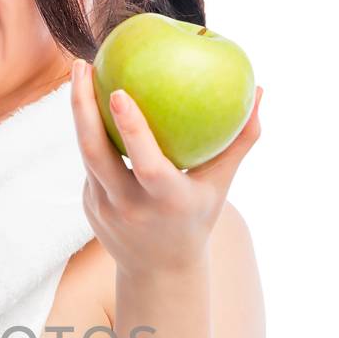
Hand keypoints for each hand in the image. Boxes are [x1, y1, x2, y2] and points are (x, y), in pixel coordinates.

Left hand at [68, 59, 262, 274]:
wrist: (159, 272)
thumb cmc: (197, 217)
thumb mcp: (221, 184)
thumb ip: (241, 139)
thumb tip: (259, 90)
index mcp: (166, 201)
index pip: (146, 164)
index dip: (132, 130)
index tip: (119, 92)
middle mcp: (129, 206)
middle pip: (96, 153)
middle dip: (83, 107)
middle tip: (83, 65)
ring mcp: (103, 208)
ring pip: (86, 154)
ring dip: (79, 112)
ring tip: (82, 72)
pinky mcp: (90, 205)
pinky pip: (90, 160)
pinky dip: (90, 129)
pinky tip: (90, 100)